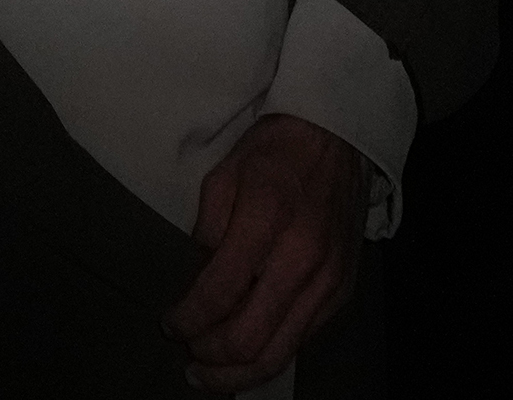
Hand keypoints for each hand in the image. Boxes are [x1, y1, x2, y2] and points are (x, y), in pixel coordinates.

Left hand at [169, 113, 365, 390]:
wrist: (337, 137)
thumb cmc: (277, 150)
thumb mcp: (224, 174)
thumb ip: (206, 230)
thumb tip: (197, 281)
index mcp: (267, 220)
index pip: (218, 294)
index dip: (187, 319)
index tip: (170, 324)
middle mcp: (303, 258)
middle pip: (250, 339)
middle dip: (210, 359)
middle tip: (188, 360)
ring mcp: (328, 280)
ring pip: (280, 353)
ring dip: (239, 374)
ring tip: (212, 375)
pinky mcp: (342, 291)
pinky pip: (302, 340)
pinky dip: (271, 354)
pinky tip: (248, 354)